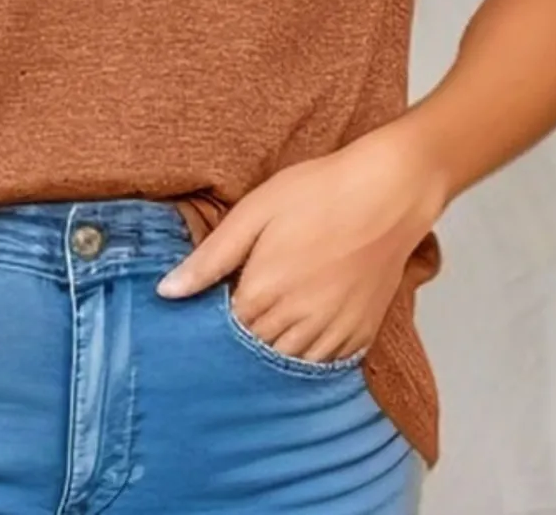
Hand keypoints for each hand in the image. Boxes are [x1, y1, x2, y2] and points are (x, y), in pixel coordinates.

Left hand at [156, 121, 446, 361]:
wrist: (387, 191)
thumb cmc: (318, 191)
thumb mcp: (255, 211)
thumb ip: (211, 257)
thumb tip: (167, 293)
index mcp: (264, 291)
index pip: (224, 329)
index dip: (216, 315)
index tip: (217, 297)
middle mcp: (297, 320)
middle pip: (254, 349)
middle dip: (243, 334)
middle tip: (244, 303)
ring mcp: (332, 331)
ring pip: (289, 362)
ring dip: (274, 347)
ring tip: (272, 315)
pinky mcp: (361, 332)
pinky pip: (326, 364)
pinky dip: (309, 353)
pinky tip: (302, 328)